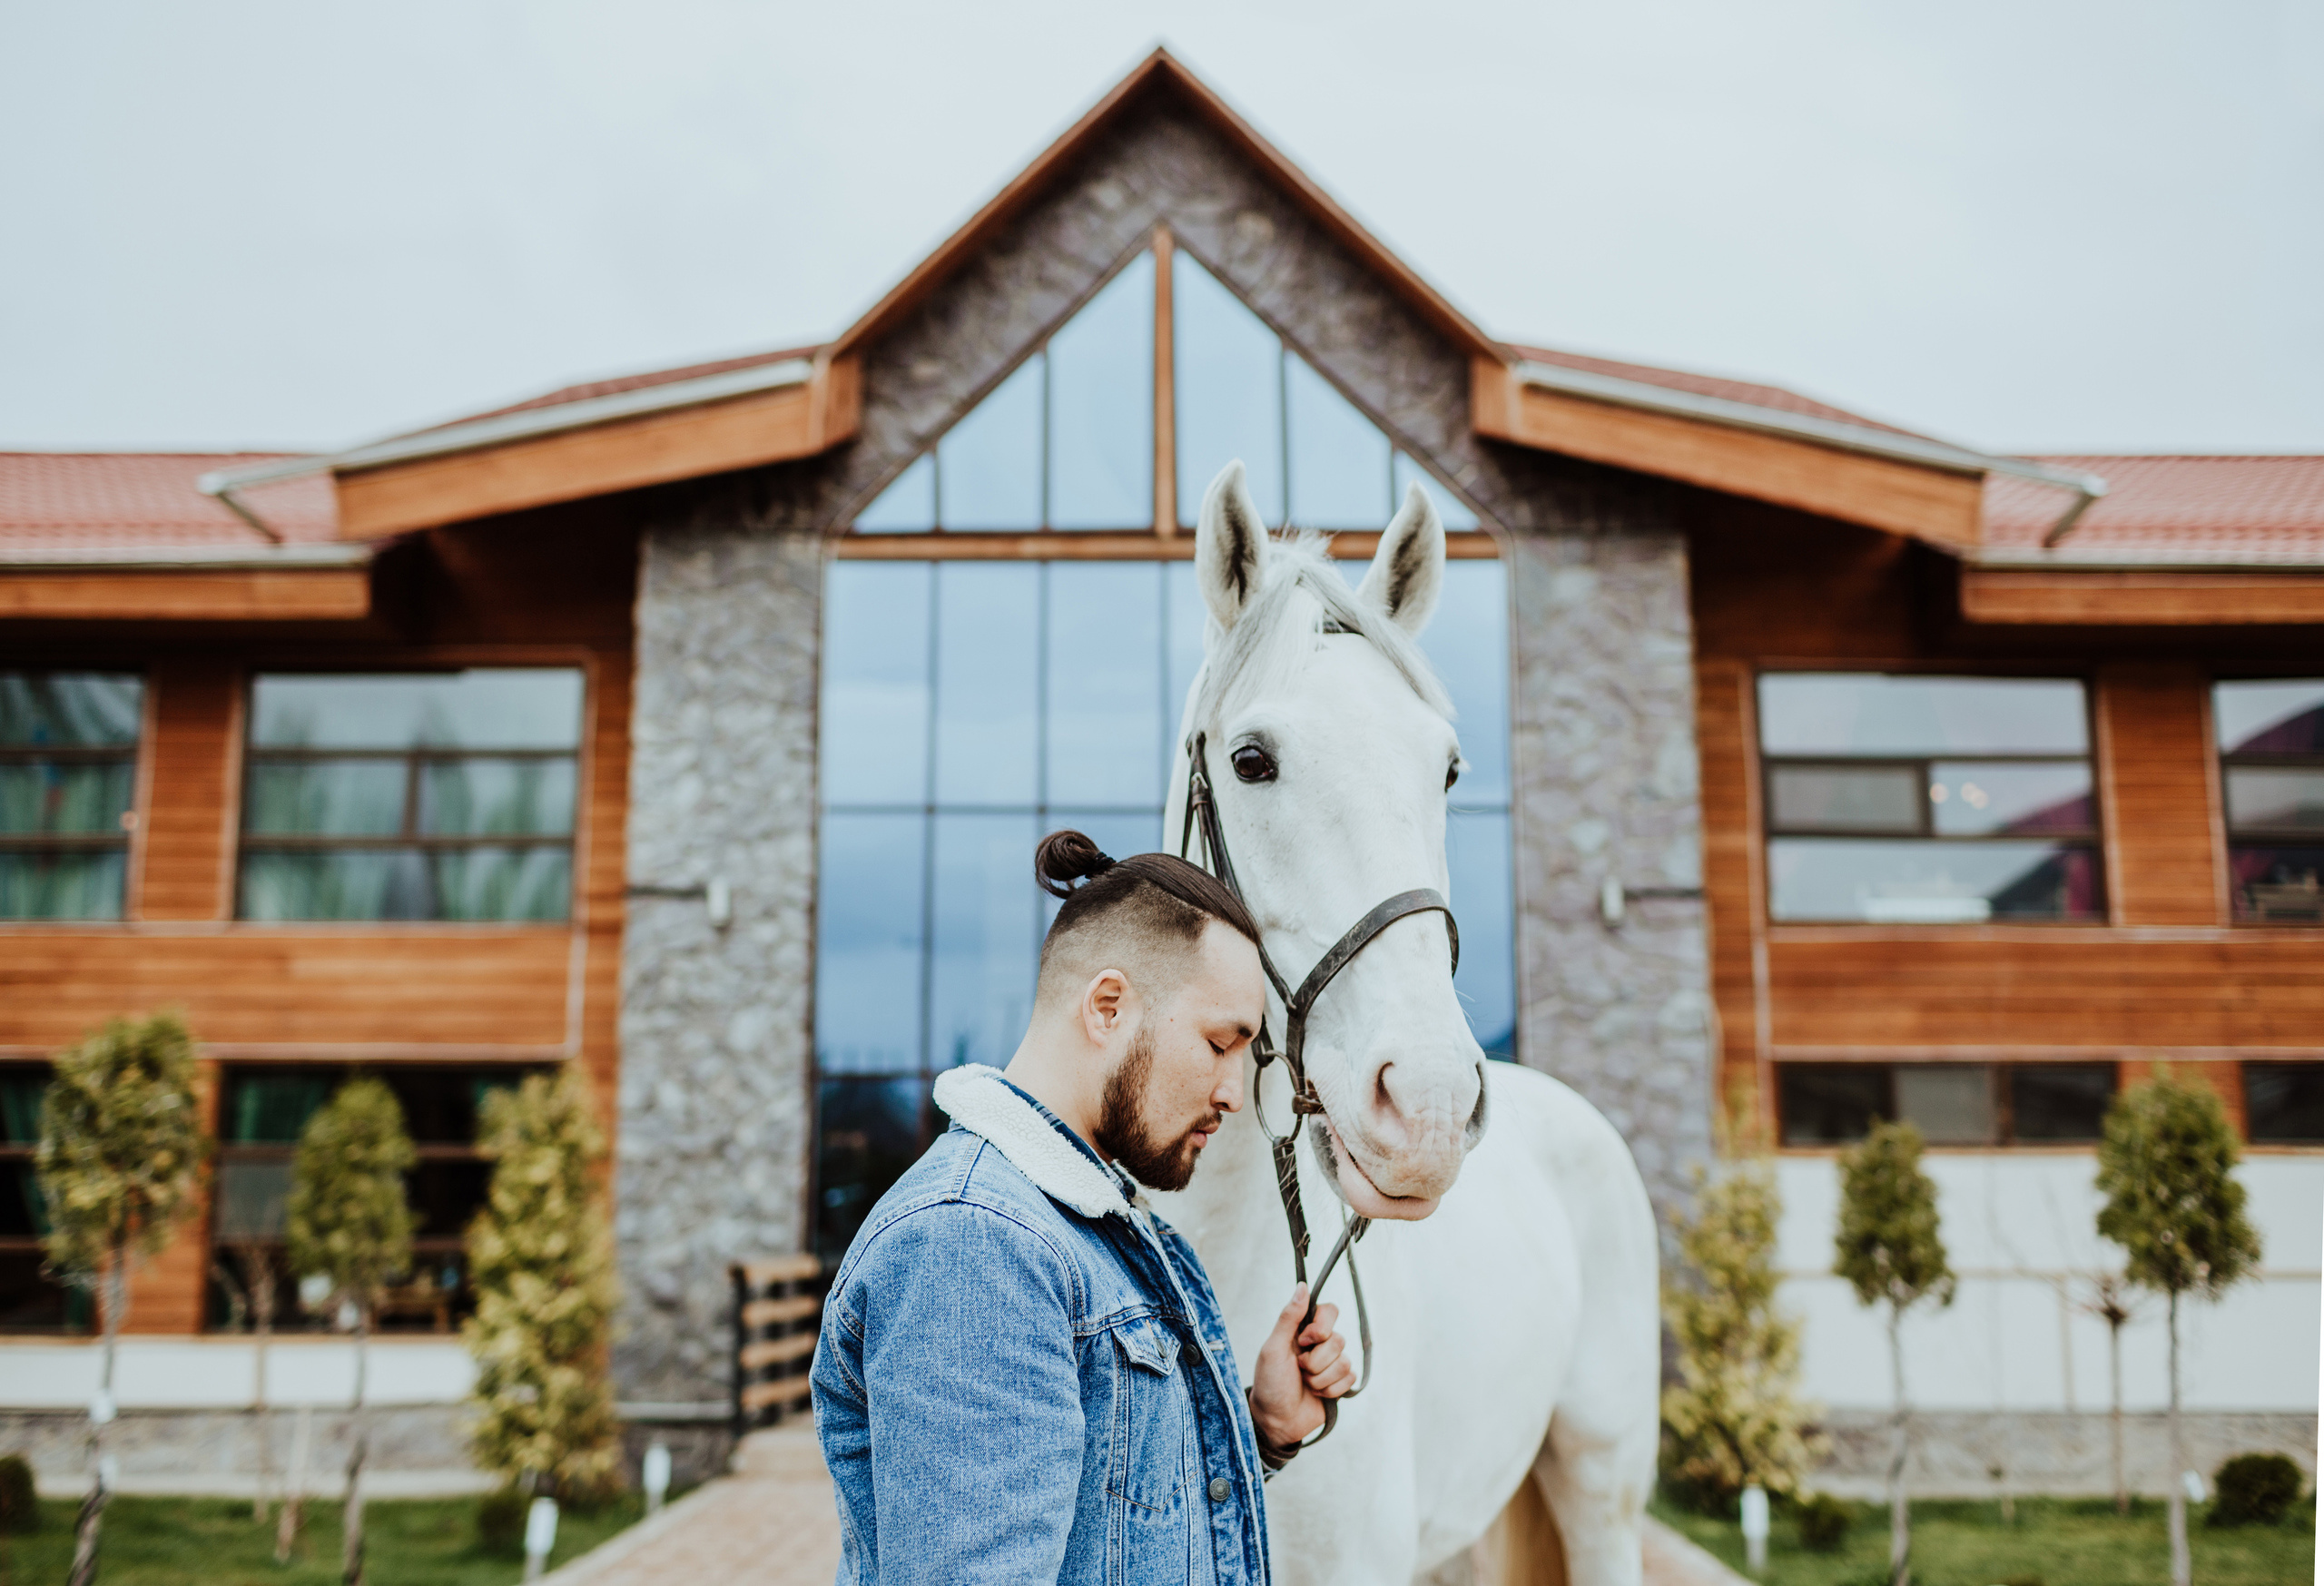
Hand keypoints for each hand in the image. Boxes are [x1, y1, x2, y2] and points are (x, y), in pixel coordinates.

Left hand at [1247, 1284, 1354, 1448]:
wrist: (1276, 1421)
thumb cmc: (1270, 1383)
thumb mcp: (1273, 1348)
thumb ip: (1289, 1317)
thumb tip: (1302, 1285)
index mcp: (1302, 1330)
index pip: (1330, 1311)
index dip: (1321, 1327)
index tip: (1303, 1341)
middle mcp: (1320, 1344)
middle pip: (1338, 1340)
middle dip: (1316, 1360)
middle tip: (1298, 1368)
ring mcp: (1331, 1364)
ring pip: (1344, 1362)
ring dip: (1320, 1378)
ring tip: (1305, 1384)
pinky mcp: (1339, 1384)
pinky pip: (1350, 1379)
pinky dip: (1330, 1390)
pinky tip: (1316, 1394)